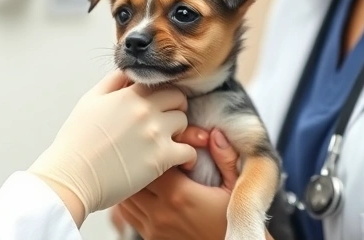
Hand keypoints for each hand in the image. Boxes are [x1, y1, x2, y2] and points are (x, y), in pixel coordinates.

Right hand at [27, 70, 197, 225]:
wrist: (72, 175)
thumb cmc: (76, 141)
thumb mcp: (90, 101)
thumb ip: (112, 82)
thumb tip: (128, 73)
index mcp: (128, 95)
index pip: (160, 83)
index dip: (160, 93)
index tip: (157, 105)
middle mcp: (146, 111)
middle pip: (178, 99)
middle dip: (174, 108)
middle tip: (164, 121)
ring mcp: (155, 134)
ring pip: (184, 123)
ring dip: (178, 131)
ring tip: (166, 141)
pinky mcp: (161, 159)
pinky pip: (189, 151)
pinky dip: (186, 156)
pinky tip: (178, 161)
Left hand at [117, 128, 272, 239]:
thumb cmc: (232, 219)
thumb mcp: (237, 187)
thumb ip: (225, 158)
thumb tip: (215, 134)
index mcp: (180, 194)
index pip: (151, 161)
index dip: (155, 149)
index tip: (165, 145)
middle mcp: (161, 211)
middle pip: (133, 177)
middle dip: (139, 163)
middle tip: (150, 155)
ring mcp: (154, 227)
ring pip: (127, 196)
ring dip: (132, 181)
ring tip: (144, 171)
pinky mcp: (151, 238)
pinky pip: (129, 214)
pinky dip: (132, 200)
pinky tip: (144, 191)